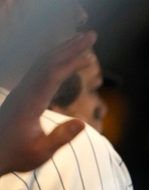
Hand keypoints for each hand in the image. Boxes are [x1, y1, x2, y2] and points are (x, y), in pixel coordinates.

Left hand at [0, 31, 96, 175]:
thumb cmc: (15, 155)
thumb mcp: (40, 153)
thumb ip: (60, 137)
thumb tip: (82, 122)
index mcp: (29, 103)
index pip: (51, 75)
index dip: (70, 63)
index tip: (89, 56)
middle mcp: (24, 91)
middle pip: (48, 61)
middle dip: (70, 46)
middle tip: (91, 34)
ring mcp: (22, 90)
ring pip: (42, 62)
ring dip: (63, 49)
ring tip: (82, 41)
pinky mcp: (23, 94)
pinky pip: (40, 70)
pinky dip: (56, 60)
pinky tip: (67, 59)